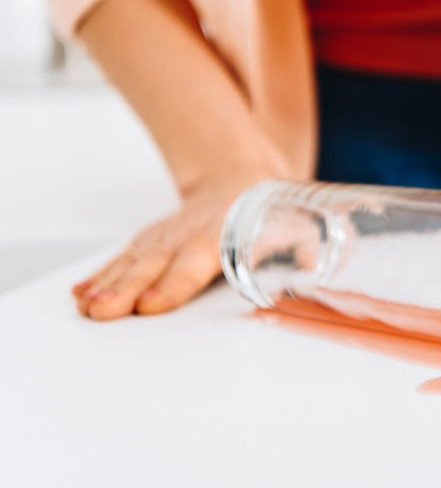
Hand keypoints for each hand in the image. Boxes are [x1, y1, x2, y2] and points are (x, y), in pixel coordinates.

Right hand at [71, 163, 282, 319]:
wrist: (239, 174)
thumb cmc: (270, 209)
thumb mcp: (296, 224)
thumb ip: (303, 248)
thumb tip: (312, 263)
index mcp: (222, 231)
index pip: (194, 262)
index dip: (172, 285)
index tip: (150, 306)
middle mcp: (187, 233)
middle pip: (153, 265)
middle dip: (125, 290)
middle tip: (103, 313)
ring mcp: (165, 235)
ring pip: (132, 261)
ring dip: (106, 285)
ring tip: (85, 307)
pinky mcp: (151, 239)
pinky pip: (122, 257)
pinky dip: (100, 274)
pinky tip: (81, 293)